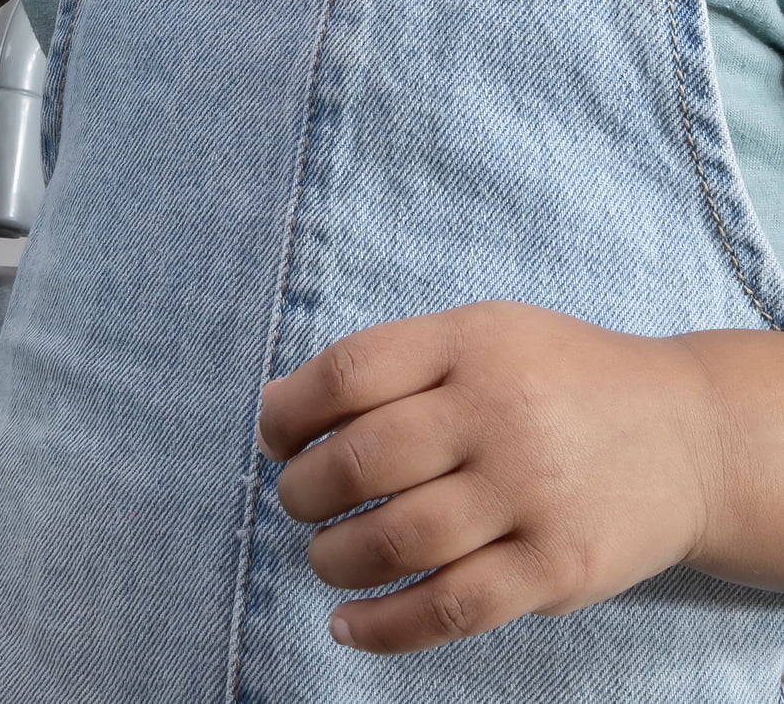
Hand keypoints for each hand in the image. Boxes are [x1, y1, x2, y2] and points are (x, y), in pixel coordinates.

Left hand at [260, 302, 730, 653]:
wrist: (687, 437)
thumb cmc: (555, 381)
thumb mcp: (479, 335)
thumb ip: (388, 363)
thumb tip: (279, 410)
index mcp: (469, 345)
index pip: (347, 373)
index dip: (289, 411)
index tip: (274, 437)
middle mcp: (499, 416)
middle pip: (362, 460)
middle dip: (303, 489)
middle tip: (295, 500)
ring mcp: (531, 496)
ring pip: (397, 540)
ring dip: (334, 557)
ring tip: (324, 555)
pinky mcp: (558, 570)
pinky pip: (453, 608)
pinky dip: (385, 626)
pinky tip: (347, 625)